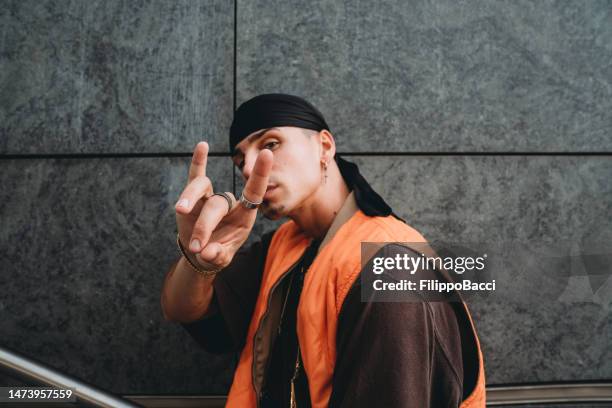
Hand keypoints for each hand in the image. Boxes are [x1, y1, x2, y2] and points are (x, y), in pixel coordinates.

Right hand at [174, 141, 272, 269]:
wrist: (200, 253)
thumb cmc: (217, 253)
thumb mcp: (221, 258)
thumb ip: (217, 256)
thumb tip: (208, 252)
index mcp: (243, 216)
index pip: (254, 192)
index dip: (260, 174)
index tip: (267, 153)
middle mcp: (229, 203)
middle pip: (217, 205)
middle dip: (204, 226)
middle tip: (197, 247)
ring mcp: (210, 197)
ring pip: (200, 187)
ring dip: (189, 199)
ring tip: (180, 213)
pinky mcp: (194, 197)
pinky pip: (196, 176)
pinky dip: (198, 161)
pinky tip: (203, 145)